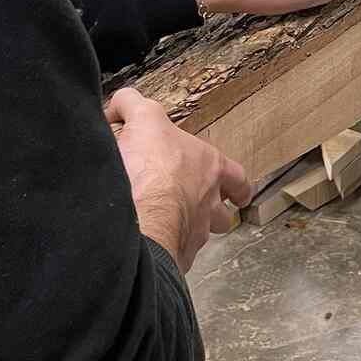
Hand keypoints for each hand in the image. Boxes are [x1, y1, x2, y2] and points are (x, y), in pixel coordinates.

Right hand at [106, 88, 252, 273]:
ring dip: (190, 232)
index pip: (237, 176)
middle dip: (216, 213)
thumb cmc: (150, 168)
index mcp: (211, 168)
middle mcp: (210, 203)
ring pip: (201, 236)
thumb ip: (135, 104)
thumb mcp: (144, 118)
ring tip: (173, 228)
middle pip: (223, 213)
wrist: (139, 216)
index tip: (238, 191)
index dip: (236, 183)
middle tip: (203, 212)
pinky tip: (150, 247)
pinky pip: (174, 258)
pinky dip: (164, 252)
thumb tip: (123, 103)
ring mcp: (194, 233)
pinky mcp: (172, 257)